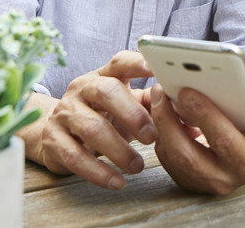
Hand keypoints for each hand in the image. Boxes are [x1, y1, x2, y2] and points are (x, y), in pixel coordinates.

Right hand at [19, 51, 156, 189]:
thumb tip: (192, 122)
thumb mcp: (125, 105)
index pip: (120, 63)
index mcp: (103, 76)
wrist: (56, 134)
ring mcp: (64, 113)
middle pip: (105, 91)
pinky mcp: (52, 140)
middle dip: (132, 114)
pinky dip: (99, 172)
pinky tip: (117, 181)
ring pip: (92, 128)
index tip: (154, 69)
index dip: (136, 63)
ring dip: (119, 150)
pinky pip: (75, 157)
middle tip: (151, 137)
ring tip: (138, 165)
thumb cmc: (102, 116)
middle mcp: (81, 89)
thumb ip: (154, 107)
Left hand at [150, 85, 244, 194]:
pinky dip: (160, 133)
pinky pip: (167, 159)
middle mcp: (228, 178)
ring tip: (157, 95)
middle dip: (170, 120)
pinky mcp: (188, 180)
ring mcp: (205, 182)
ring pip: (173, 157)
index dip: (205, 116)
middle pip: (189, 154)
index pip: (225, 140)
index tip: (187, 92)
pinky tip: (160, 109)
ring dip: (161, 125)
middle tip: (161, 90)